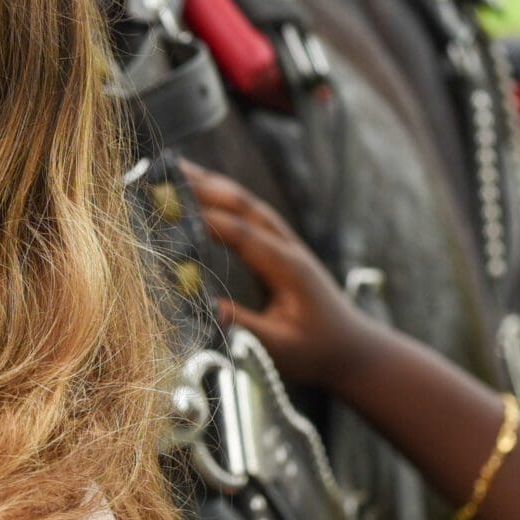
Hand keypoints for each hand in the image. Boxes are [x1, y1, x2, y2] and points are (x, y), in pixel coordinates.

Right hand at [182, 161, 386, 390]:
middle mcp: (289, 248)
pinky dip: (225, 197)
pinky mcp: (281, 248)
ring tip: (178, 168)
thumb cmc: (317, 352)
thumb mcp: (279, 348)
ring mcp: (287, 245)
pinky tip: (204, 189)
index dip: (209, 221)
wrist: (353, 349)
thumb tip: (206, 308)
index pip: (245, 235)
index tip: (171, 210)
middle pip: (246, 207)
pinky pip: (250, 214)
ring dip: (214, 185)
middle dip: (206, 187)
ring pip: (248, 205)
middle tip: (166, 172)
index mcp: (290, 269)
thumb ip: (244, 327)